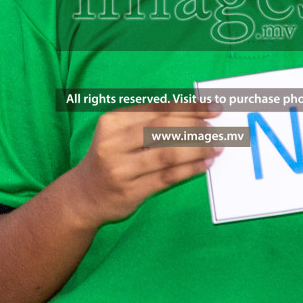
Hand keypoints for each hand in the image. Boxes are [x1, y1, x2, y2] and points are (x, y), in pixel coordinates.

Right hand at [66, 101, 223, 227]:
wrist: (85, 195)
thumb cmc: (111, 158)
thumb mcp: (120, 133)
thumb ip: (149, 122)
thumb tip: (194, 114)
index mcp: (113, 121)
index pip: (158, 109)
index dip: (189, 107)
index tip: (213, 107)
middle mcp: (114, 143)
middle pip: (163, 129)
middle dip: (195, 126)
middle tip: (217, 128)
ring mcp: (121, 168)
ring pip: (167, 154)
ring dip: (197, 148)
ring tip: (217, 145)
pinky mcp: (131, 191)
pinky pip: (167, 177)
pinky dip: (190, 169)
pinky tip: (205, 164)